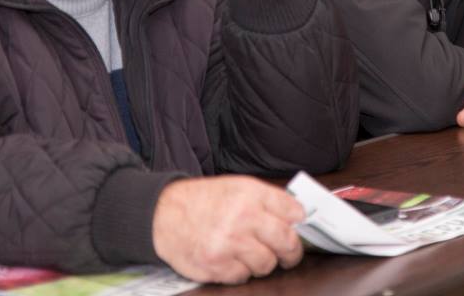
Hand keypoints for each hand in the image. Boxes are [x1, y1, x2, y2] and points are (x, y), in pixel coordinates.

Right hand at [152, 176, 304, 283]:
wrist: (164, 214)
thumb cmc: (203, 200)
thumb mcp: (236, 186)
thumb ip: (267, 200)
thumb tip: (297, 216)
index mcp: (250, 194)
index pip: (293, 211)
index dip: (299, 222)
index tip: (298, 228)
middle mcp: (242, 217)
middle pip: (287, 242)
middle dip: (291, 251)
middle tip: (287, 252)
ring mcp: (229, 244)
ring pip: (267, 264)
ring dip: (262, 262)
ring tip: (249, 252)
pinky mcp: (216, 266)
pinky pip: (244, 277)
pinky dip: (240, 271)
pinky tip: (230, 258)